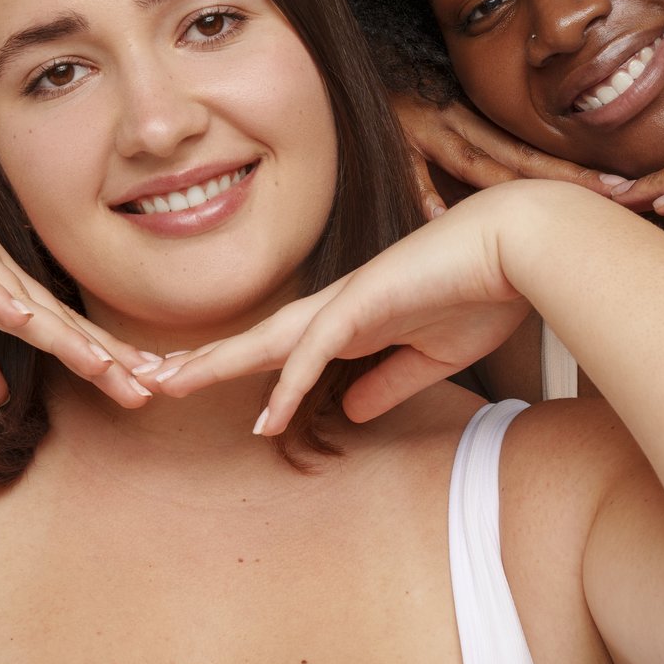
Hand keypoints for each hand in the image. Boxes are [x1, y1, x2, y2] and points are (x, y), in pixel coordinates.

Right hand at [0, 112, 152, 407]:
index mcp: (6, 288)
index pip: (65, 333)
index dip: (104, 362)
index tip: (146, 392)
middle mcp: (2, 272)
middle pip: (62, 323)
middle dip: (107, 359)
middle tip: (153, 390)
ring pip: (27, 303)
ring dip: (65, 335)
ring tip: (105, 366)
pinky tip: (22, 317)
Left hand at [141, 183, 547, 431]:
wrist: (519, 246)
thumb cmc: (483, 290)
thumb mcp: (430, 357)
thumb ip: (386, 383)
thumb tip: (348, 413)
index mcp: (351, 319)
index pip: (279, 348)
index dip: (234, 365)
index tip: (191, 385)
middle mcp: (337, 307)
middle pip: (254, 339)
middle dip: (199, 361)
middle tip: (144, 381)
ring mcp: (347, 301)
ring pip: (267, 340)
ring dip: (217, 365)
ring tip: (167, 386)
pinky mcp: (366, 303)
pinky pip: (316, 351)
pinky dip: (287, 384)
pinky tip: (263, 417)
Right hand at [392, 89, 625, 218]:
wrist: (354, 58)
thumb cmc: (398, 87)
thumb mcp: (441, 110)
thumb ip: (469, 143)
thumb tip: (507, 192)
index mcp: (475, 119)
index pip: (533, 151)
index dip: (576, 170)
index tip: (621, 187)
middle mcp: (459, 122)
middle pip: (521, 158)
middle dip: (570, 179)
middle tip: (619, 195)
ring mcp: (427, 128)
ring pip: (478, 161)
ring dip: (516, 188)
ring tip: (551, 213)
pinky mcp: (393, 136)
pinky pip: (410, 167)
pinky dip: (423, 191)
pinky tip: (440, 215)